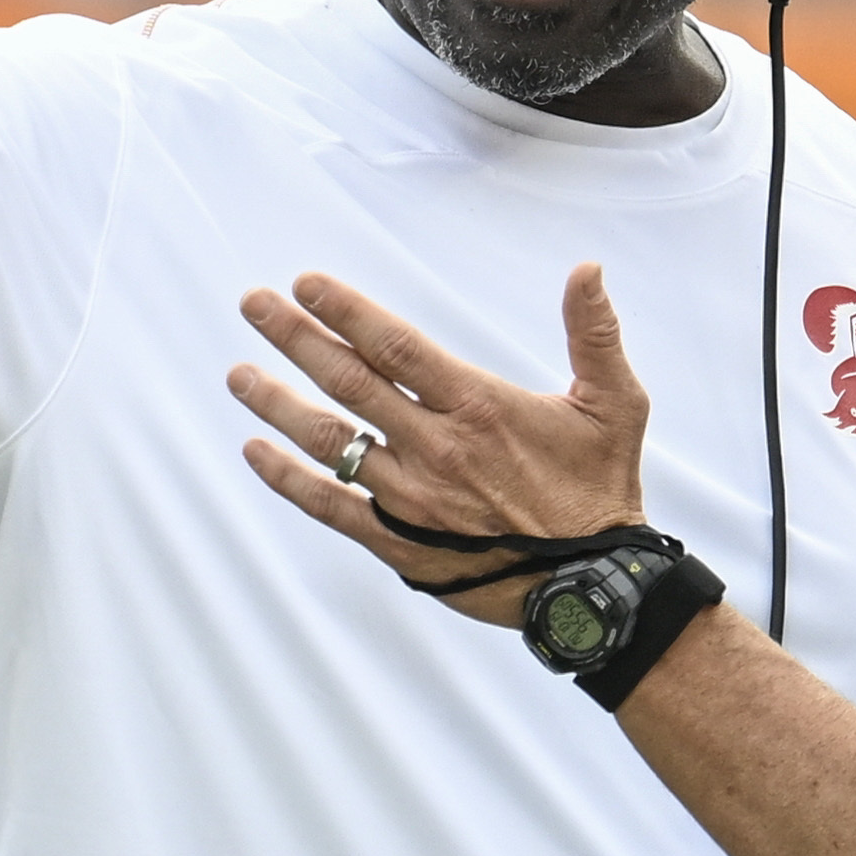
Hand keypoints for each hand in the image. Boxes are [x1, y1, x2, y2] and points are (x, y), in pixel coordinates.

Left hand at [228, 264, 651, 626]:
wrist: (592, 585)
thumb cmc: (601, 491)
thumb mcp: (615, 404)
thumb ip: (595, 333)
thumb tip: (588, 269)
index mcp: (478, 407)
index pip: (396, 346)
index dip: (346, 311)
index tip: (306, 285)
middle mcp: (435, 448)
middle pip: (349, 382)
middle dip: (295, 339)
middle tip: (254, 304)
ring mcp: (411, 497)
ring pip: (330, 440)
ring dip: (278, 403)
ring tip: (239, 374)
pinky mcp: (400, 541)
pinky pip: (331, 506)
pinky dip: (288, 478)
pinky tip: (255, 451)